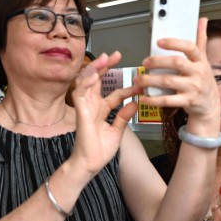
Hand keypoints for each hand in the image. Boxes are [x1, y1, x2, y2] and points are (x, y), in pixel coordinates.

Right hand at [68, 51, 140, 176]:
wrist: (89, 165)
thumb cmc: (98, 151)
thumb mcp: (117, 132)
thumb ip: (124, 117)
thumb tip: (134, 104)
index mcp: (101, 110)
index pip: (114, 93)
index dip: (127, 87)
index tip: (140, 82)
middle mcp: (92, 106)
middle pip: (97, 80)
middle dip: (105, 66)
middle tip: (115, 55)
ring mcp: (85, 108)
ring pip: (86, 82)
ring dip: (95, 69)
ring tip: (104, 58)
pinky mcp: (80, 113)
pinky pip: (80, 94)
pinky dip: (86, 83)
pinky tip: (94, 75)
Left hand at [138, 18, 218, 130]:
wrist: (210, 105)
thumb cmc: (204, 80)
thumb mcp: (204, 59)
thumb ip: (201, 40)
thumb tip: (202, 21)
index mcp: (200, 61)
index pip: (189, 47)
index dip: (174, 43)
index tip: (159, 42)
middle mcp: (197, 73)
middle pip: (176, 63)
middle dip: (157, 61)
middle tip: (145, 62)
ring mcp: (193, 88)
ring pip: (168, 81)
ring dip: (150, 80)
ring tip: (139, 79)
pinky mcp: (187, 101)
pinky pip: (168, 100)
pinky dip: (154, 100)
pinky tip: (145, 97)